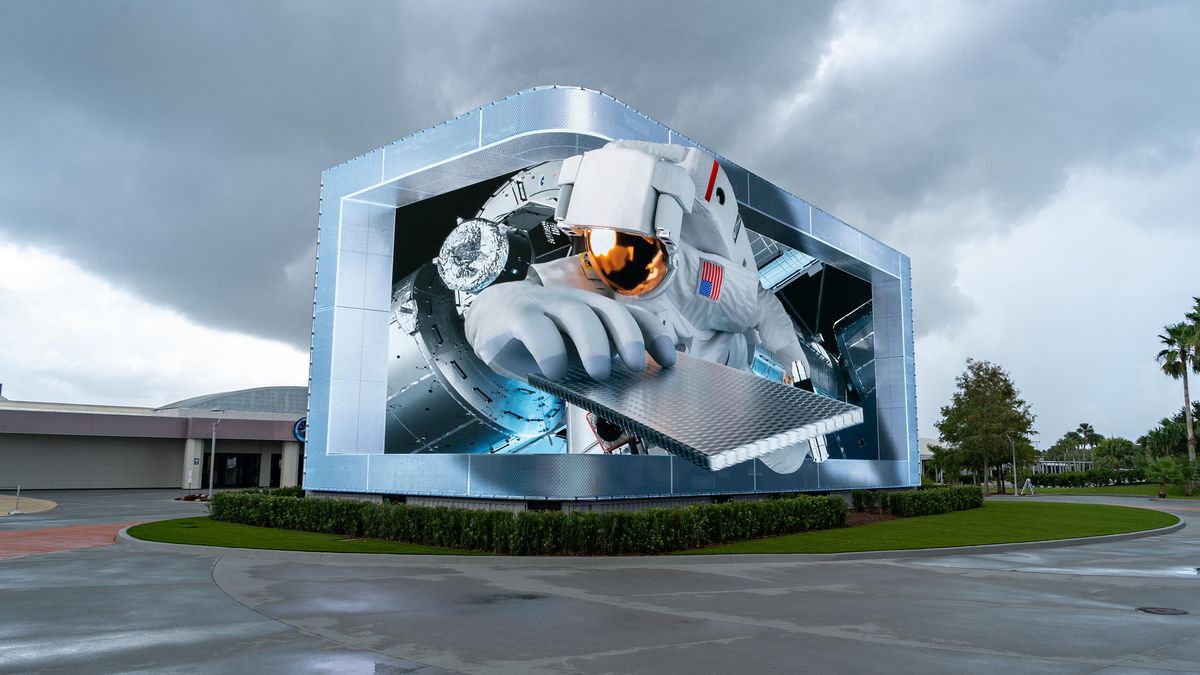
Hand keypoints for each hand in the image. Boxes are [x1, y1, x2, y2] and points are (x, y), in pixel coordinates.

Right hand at [465, 282, 676, 379]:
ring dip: (594, 342)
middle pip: (608, 309)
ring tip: (600, 373)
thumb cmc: (536, 339)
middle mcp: (572, 302)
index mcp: (592, 310)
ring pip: (576, 312)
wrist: (487, 318)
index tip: (668, 361)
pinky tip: (554, 371)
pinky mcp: (515, 316)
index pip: (631, 314)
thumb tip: (626, 389)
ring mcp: (543, 304)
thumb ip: (593, 359)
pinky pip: (535, 326)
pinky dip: (549, 349)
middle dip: (628, 336)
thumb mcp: (570, 349)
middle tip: (637, 366)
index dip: (653, 334)